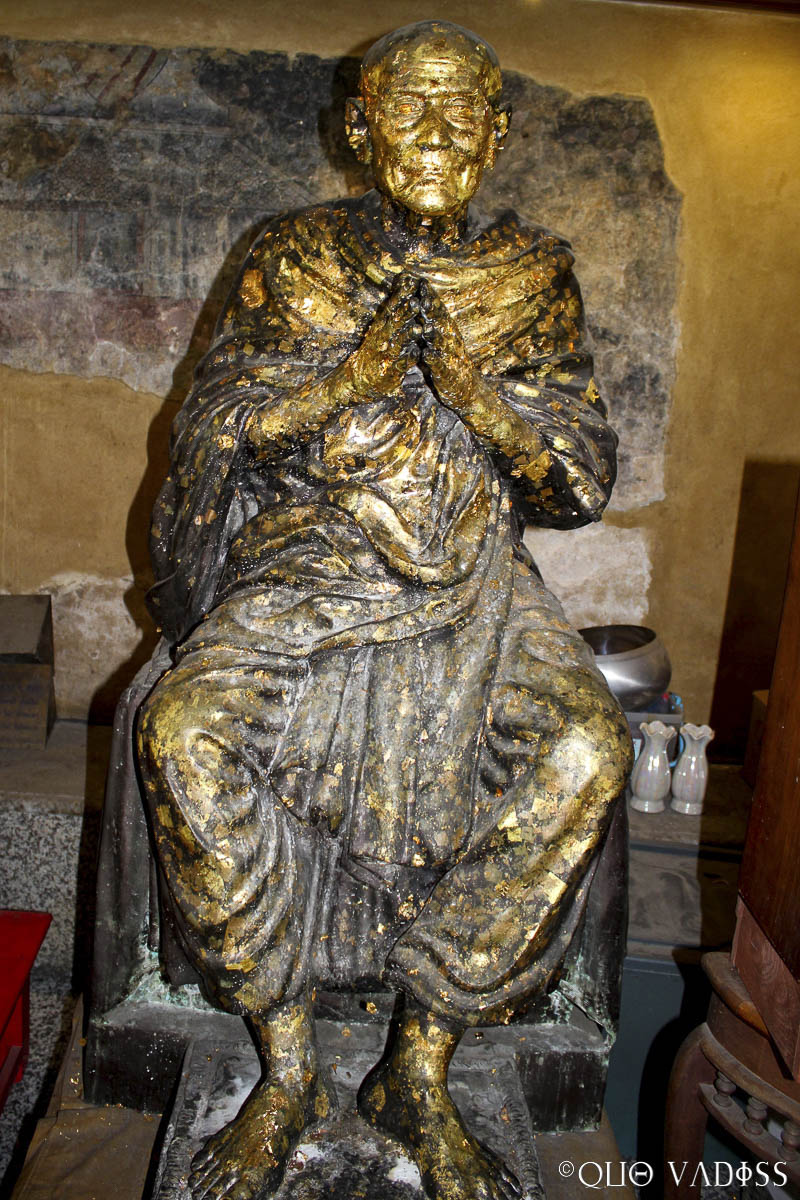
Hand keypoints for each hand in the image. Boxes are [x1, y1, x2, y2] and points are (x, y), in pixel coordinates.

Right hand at [347, 275, 421, 397]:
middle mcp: (383, 337)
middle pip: (395, 322)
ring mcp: (386, 353)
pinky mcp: (390, 370)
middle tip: (416, 300)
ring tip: (418, 329)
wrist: (358, 379)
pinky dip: (409, 358)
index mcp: (382, 326)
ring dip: (408, 335)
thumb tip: (404, 288)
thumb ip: (393, 312)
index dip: (401, 294)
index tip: (411, 281)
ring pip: (398, 342)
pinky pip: (401, 363)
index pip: (392, 307)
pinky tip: (417, 352)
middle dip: (405, 312)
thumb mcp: (381, 328)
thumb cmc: (375, 351)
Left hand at [418, 281, 475, 406]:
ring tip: (425, 324)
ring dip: (433, 333)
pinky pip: (439, 365)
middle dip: (432, 309)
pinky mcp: (447, 373)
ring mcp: (449, 357)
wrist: (467, 389)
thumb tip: (418, 303)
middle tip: (422, 295)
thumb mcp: (440, 340)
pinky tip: (427, 354)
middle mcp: (450, 341)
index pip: (438, 311)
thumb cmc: (449, 363)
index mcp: (447, 332)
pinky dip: (433, 359)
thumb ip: (430, 324)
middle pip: (440, 322)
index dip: (430, 297)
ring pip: (441, 343)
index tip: (420, 282)